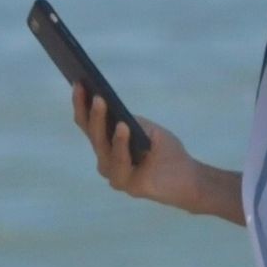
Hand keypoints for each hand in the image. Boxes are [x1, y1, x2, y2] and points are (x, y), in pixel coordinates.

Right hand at [71, 85, 201, 210]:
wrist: (189, 177)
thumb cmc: (166, 150)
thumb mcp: (146, 128)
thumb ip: (127, 120)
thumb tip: (106, 102)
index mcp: (108, 144)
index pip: (88, 123)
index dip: (80, 103)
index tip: (78, 81)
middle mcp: (106, 160)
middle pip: (91, 133)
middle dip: (89, 110)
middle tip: (90, 91)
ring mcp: (114, 174)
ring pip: (102, 147)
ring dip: (100, 123)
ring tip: (101, 102)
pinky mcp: (127, 185)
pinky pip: (119, 163)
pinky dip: (120, 144)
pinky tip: (123, 127)